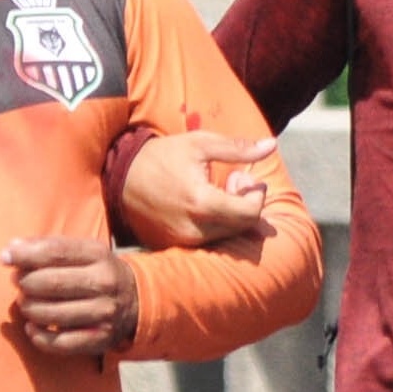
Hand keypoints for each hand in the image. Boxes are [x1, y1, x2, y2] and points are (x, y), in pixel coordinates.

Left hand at [4, 238, 138, 357]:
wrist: (138, 300)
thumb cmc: (96, 271)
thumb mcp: (82, 251)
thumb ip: (47, 247)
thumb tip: (10, 249)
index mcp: (98, 254)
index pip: (55, 252)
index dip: (24, 255)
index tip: (4, 258)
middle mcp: (103, 283)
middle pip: (51, 283)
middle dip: (25, 283)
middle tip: (17, 282)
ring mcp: (103, 313)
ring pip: (51, 314)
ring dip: (29, 308)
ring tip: (25, 303)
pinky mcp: (100, 339)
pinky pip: (60, 343)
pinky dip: (38, 336)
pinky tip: (31, 327)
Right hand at [118, 131, 273, 248]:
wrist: (121, 176)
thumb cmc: (163, 156)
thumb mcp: (200, 144)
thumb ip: (238, 148)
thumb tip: (271, 145)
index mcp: (201, 202)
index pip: (250, 213)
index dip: (256, 195)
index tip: (244, 177)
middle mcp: (193, 229)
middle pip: (241, 226)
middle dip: (245, 203)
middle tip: (231, 180)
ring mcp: (182, 242)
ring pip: (226, 236)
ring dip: (231, 214)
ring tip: (216, 190)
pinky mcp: (173, 247)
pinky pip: (207, 241)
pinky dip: (214, 224)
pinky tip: (202, 204)